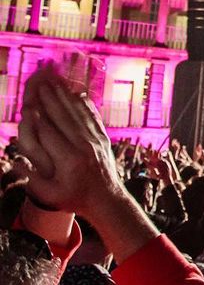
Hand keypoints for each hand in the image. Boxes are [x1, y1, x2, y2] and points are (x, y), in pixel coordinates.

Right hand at [17, 70, 123, 218]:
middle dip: (50, 100)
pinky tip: (76, 94)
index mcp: (69, 161)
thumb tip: (15, 162)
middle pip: (64, 118)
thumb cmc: (74, 199)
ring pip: (78, 114)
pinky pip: (92, 117)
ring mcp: (96, 141)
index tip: (27, 104)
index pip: (49, 134)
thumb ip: (32, 179)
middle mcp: (84, 147)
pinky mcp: (104, 138)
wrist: (107, 200)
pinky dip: (83, 104)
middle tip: (39, 84)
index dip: (38, 118)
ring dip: (65, 98)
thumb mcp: (49, 195)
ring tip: (53, 84)